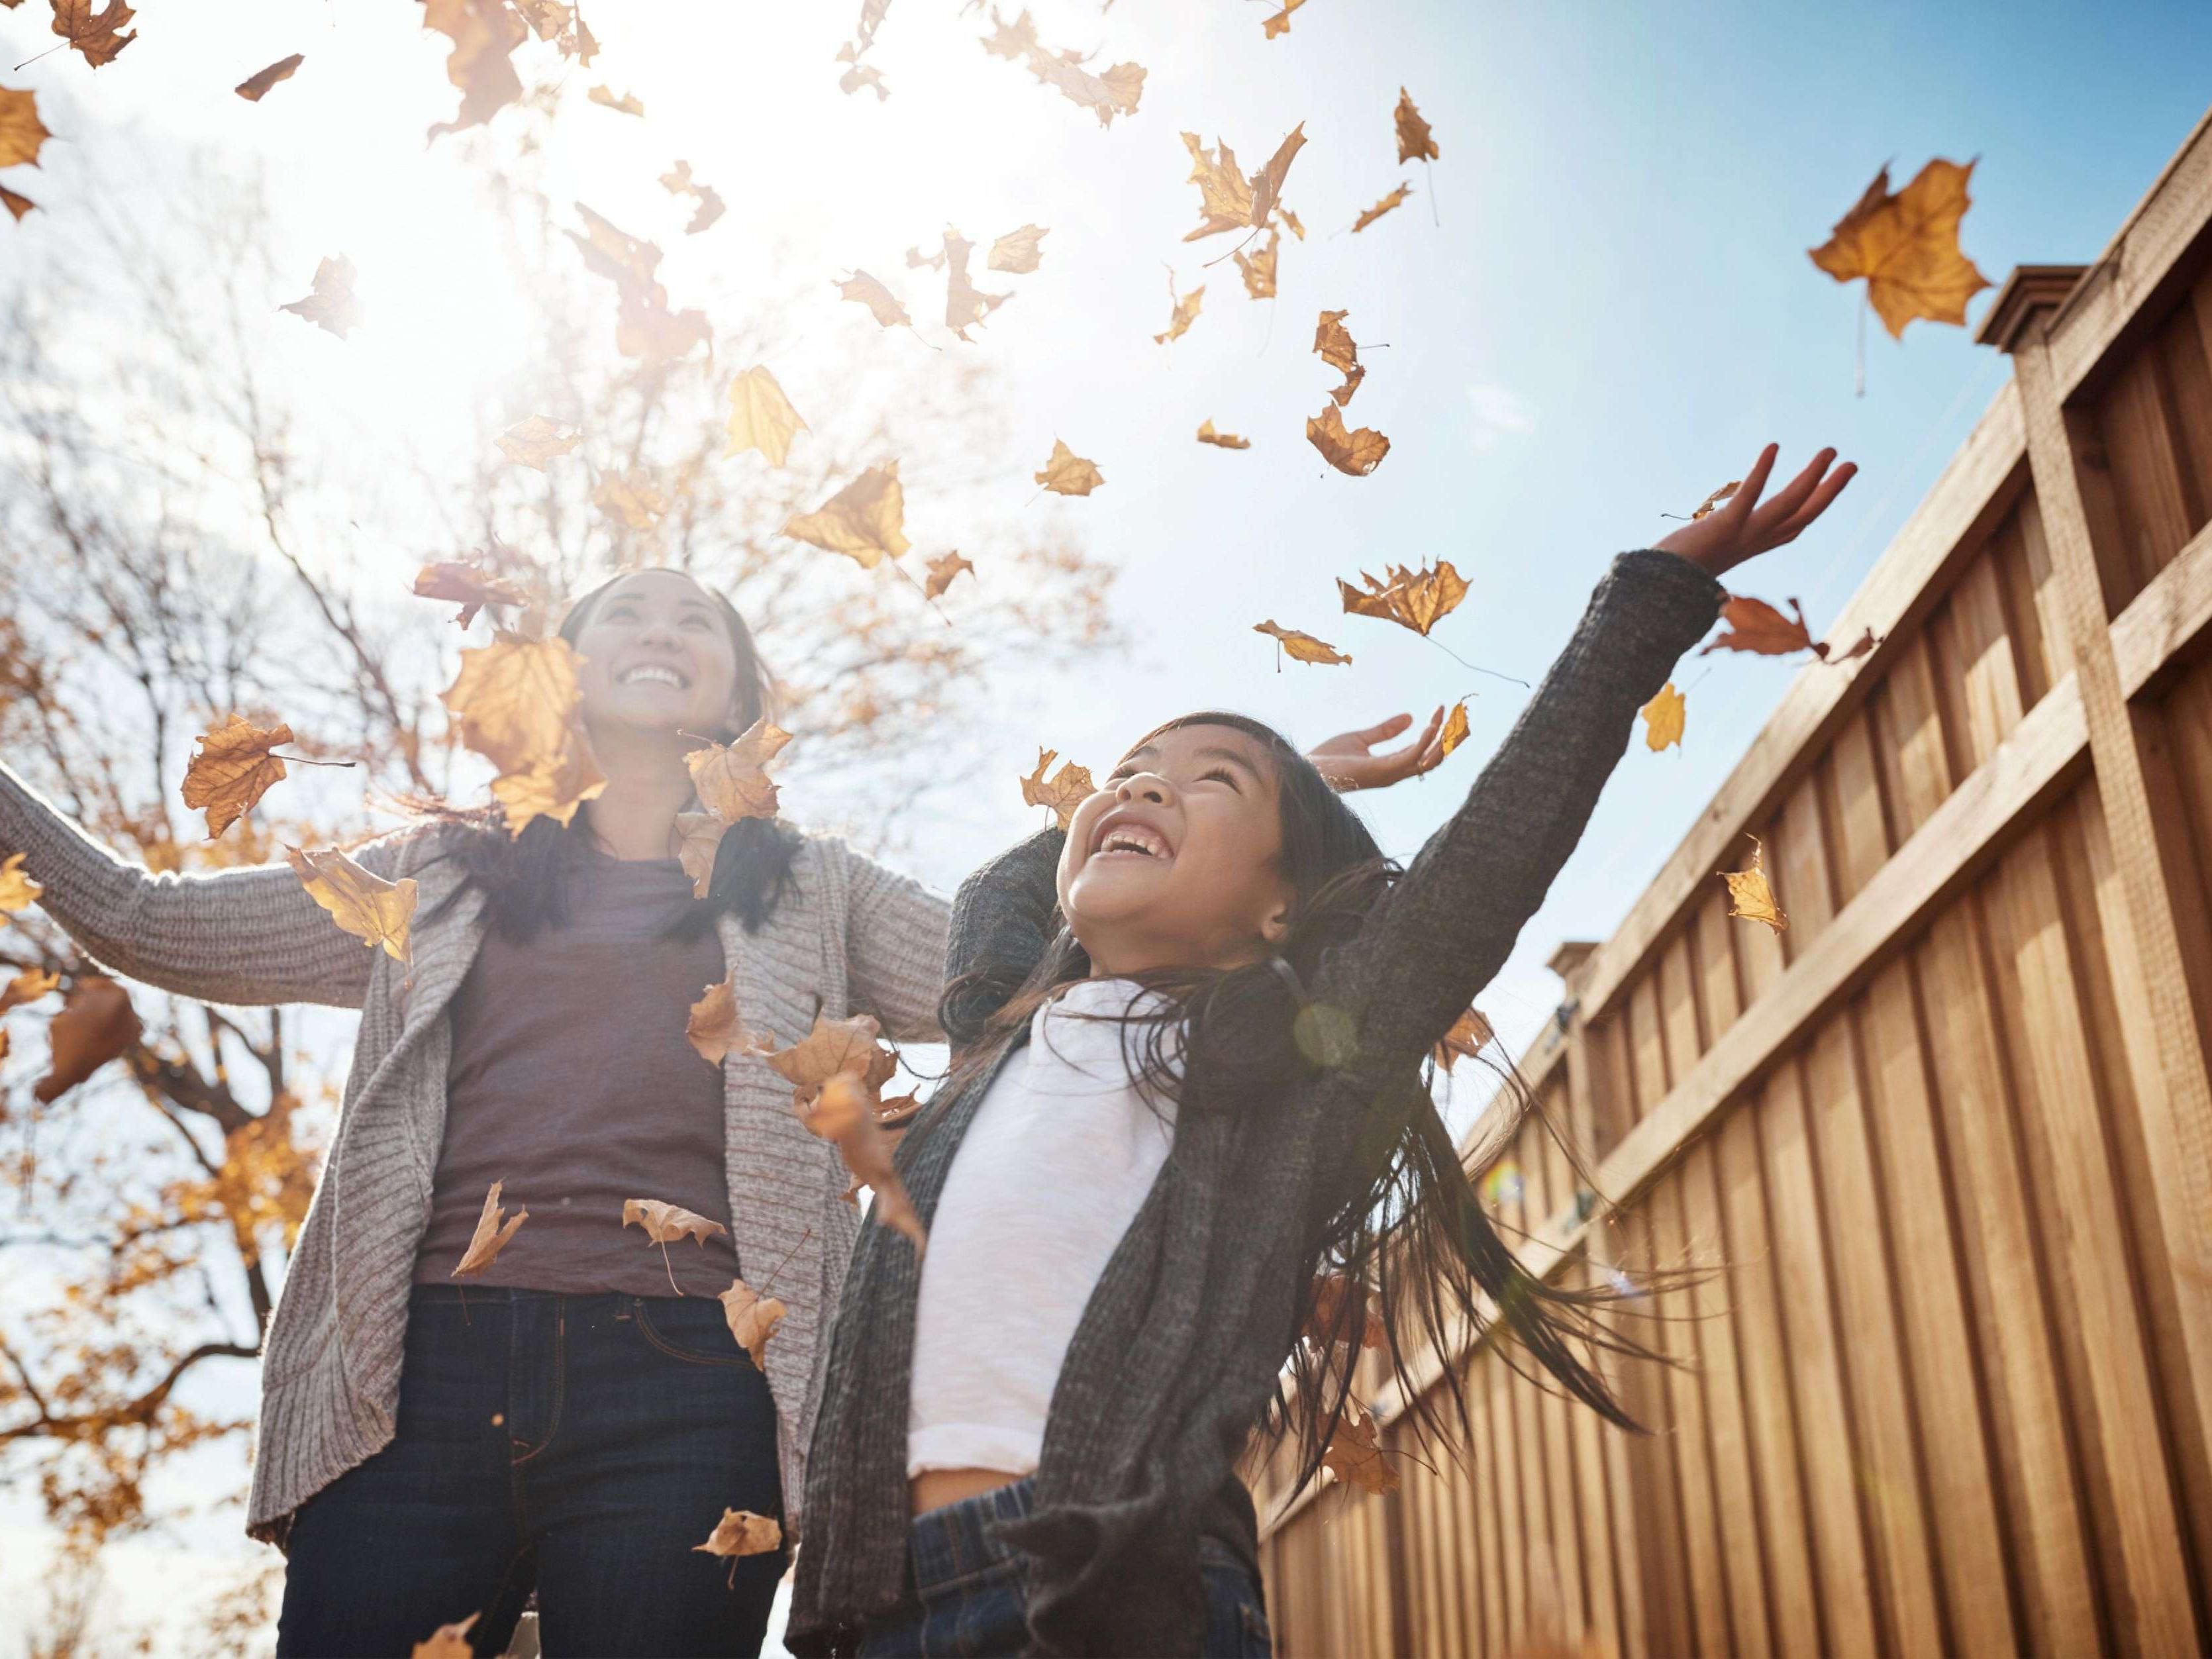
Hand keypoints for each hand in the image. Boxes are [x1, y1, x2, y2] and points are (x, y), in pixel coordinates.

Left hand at [1308, 709, 1446, 791]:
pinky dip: (1424, 741)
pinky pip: (1412, 757)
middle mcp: (1395, 772)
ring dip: (1441, 738)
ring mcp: (1390, 773)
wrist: (1308, 770)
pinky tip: (1430, 725)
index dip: (1436, 730)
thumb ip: (1385, 730)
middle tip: (1460, 715)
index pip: (1423, 750)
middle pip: (1433, 758)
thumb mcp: (1361, 738)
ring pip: (1428, 759)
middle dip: (1449, 738)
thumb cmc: (1329, 759)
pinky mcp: (1383, 771)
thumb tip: (1410, 717)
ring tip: (1449, 716)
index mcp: (1391, 766)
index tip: (1442, 709)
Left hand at [1656, 443, 1856, 577]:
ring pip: (1787, 506)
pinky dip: (1762, 472)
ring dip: (1812, 478)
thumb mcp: (1699, 553)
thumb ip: (1709, 541)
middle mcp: (1752, 544)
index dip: (1815, 506)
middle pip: (1802, 516)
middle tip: (1851, 464)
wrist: (1653, 592)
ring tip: (1830, 451)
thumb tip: (1708, 528)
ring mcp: (1741, 537)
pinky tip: (1773, 447)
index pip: (1791, 527)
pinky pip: (1748, 497)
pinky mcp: (1724, 529)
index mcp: (1749, 549)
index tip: (1831, 485)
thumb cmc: (1670, 572)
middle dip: (1829, 491)